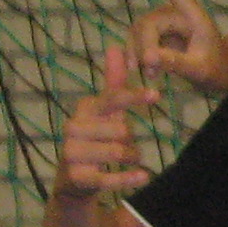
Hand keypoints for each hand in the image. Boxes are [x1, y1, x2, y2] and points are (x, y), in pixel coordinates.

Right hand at [52, 46, 155, 203]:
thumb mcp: (105, 111)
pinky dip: (128, 179)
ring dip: (131, 158)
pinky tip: (143, 178)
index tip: (156, 95)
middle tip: (128, 147)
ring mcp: (71, 152)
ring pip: (118, 152)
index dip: (133, 96)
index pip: (111, 98)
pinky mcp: (75, 177)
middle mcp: (72, 127)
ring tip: (127, 160)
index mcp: (84, 109)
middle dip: (132, 141)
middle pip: (121, 130)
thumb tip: (115, 47)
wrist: (73, 179)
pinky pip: (108, 178)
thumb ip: (113, 83)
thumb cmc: (96, 138)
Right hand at [127, 0, 227, 93]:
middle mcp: (176, 16)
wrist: (219, 76)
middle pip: (148, 24)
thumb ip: (176, 62)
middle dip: (144, 47)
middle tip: (150, 71)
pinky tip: (144, 71)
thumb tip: (149, 58)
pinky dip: (136, 55)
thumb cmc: (217, 70)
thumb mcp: (199, 70)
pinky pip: (137, 41)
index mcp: (194, 18)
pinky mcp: (155, 35)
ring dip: (138, 54)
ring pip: (138, 32)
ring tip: (152, 76)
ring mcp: (164, 25)